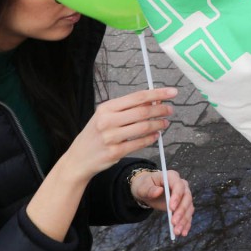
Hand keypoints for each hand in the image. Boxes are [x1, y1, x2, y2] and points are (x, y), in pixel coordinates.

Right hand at [60, 88, 176, 181]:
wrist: (78, 159)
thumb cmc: (96, 134)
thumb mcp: (106, 116)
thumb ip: (127, 108)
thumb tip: (154, 99)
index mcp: (106, 108)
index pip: (137, 97)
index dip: (158, 93)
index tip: (173, 92)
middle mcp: (107, 121)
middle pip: (143, 111)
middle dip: (161, 109)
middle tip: (170, 110)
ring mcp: (110, 137)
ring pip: (144, 127)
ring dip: (159, 124)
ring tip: (165, 123)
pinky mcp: (115, 152)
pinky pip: (140, 143)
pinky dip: (151, 138)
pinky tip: (156, 135)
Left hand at [130, 169, 193, 236]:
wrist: (147, 190)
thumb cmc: (145, 185)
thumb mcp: (143, 186)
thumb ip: (149, 189)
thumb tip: (158, 191)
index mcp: (172, 177)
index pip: (179, 185)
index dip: (177, 196)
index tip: (171, 208)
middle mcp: (182, 185)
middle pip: (187, 198)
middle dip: (181, 211)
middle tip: (173, 222)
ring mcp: (184, 196)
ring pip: (189, 207)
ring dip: (184, 220)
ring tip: (177, 232)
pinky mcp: (183, 206)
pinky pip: (187, 215)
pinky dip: (186, 224)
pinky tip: (183, 233)